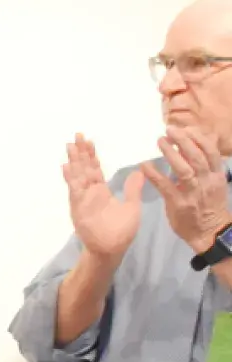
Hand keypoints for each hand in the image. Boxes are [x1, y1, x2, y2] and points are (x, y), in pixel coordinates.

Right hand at [64, 134, 143, 259]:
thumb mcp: (132, 206)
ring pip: (77, 175)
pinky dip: (70, 178)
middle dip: (80, 152)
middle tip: (77, 135)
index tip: (89, 141)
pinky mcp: (79, 207)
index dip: (91, 155)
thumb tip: (140, 171)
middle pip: (83, 168)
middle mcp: (89, 192)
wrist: (112, 248)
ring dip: (73, 160)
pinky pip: (74, 190)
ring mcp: (82, 199)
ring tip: (70, 145)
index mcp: (101, 191)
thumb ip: (133, 189)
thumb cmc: (121, 231)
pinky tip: (66, 166)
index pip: (95, 169)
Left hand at [141, 125, 231, 252]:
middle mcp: (207, 182)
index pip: (211, 152)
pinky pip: (166, 186)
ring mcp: (193, 193)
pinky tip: (144, 165)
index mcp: (216, 176)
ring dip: (171, 153)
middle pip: (197, 157)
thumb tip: (196, 144)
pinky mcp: (179, 203)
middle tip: (170, 129)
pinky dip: (154, 174)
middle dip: (184, 141)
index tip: (187, 128)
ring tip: (160, 141)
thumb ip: (205, 165)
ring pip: (184, 169)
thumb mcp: (213, 183)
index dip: (200, 138)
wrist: (209, 233)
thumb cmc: (208, 206)